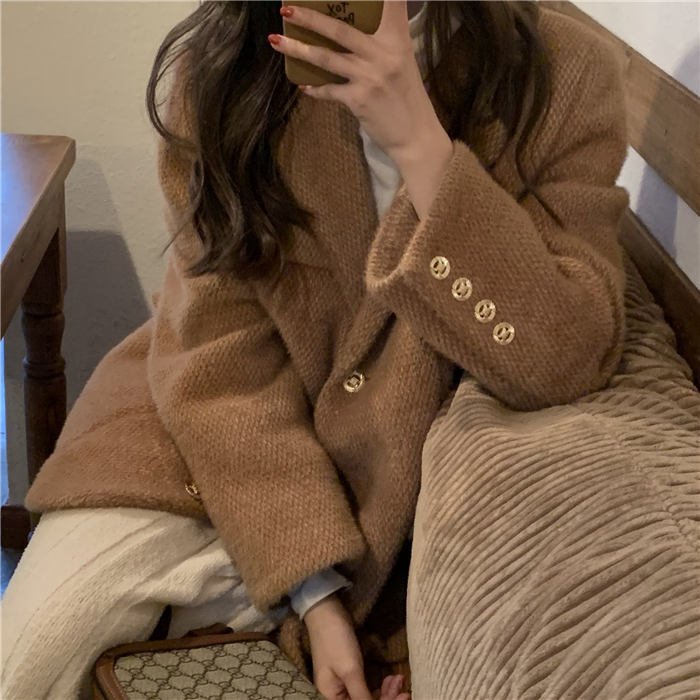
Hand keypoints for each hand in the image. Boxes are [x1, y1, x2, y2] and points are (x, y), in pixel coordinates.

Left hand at [269, 1, 442, 160]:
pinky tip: (304, 86)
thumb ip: (383, 46)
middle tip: (287, 10)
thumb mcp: (403, 64)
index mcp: (398, 40)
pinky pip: (328, 90)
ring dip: (298, 49)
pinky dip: (315, 89)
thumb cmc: (408, 99)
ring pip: (325, 57)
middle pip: (340, 29)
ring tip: (276, 40)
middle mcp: (383, 54)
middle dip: (309, 17)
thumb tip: (350, 35)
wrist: (415, 137)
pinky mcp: (358, 99)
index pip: (393, 3)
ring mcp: (369, 77)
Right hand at [303, 594, 409, 699]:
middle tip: (405, 689)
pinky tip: (390, 677)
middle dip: (387, 699)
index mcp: (332, 698)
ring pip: (368, 697)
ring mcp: (344, 684)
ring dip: (386, 692)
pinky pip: (367, 686)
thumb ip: (362, 696)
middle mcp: (337, 695)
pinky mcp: (350, 673)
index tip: (403, 697)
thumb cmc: (335, 640)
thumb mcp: (350, 670)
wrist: (326, 610)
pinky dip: (380, 684)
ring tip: (399, 678)